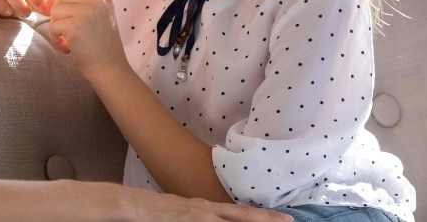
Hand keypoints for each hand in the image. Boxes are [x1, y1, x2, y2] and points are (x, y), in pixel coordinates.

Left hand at [47, 0, 128, 81]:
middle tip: (68, 26)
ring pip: (54, 9)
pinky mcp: (76, 27)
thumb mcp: (95, 17)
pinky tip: (67, 48)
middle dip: (60, 9)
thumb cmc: (100, 45)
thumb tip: (47, 0)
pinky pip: (53, 25)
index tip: (73, 12)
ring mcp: (87, 12)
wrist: (110, 69)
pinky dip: (55, 38)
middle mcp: (96, 0)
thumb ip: (75, 4)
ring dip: (56, 25)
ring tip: (68, 38)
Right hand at [125, 188, 293, 221]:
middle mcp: (208, 212)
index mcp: (207, 208)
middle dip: (267, 220)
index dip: (263, 216)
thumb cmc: (157, 211)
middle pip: (244, 217)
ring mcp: (201, 218)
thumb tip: (215, 217)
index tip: (283, 218)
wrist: (136, 205)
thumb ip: (203, 214)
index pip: (241, 213)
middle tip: (290, 221)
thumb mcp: (185, 211)